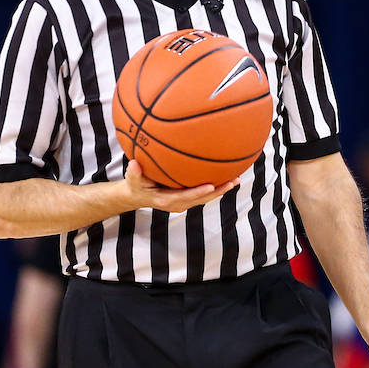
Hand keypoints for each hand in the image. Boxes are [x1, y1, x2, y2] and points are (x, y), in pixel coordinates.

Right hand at [123, 160, 238, 213]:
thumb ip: (133, 173)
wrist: (136, 196)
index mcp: (166, 200)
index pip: (186, 197)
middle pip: (202, 199)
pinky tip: (227, 177)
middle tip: (233, 181)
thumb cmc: (136, 185)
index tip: (211, 185)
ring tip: (236, 179)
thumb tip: (134, 164)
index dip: (198, 192)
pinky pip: (203, 194)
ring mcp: (183, 203)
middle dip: (218, 191)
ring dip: (221, 190)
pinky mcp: (187, 199)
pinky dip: (216, 188)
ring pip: (206, 198)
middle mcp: (178, 204)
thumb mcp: (132, 180)